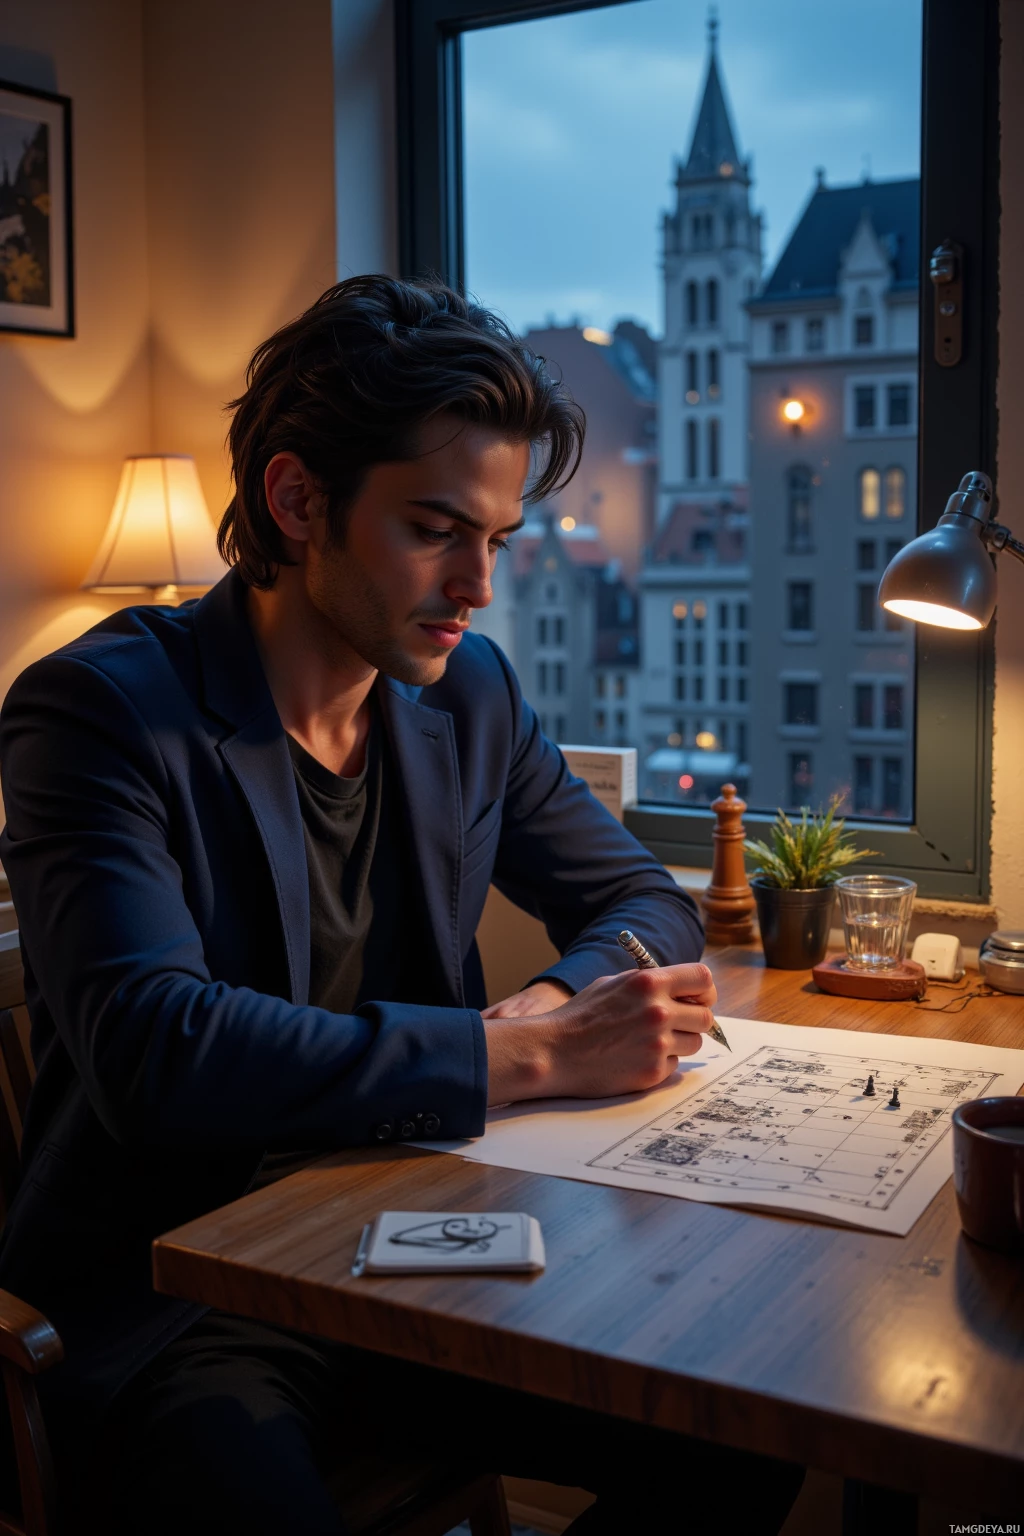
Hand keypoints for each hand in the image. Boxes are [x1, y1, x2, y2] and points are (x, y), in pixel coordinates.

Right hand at [483, 962, 717, 1105]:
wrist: (554, 1051)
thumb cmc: (580, 1016)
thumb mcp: (613, 984)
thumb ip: (649, 984)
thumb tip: (681, 990)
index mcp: (649, 982)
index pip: (703, 979)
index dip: (703, 989)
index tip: (698, 997)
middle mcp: (658, 1011)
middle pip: (706, 1016)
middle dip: (694, 1019)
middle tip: (678, 1023)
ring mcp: (657, 1044)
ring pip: (693, 1042)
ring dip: (679, 1041)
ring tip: (650, 1040)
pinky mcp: (652, 1071)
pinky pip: (674, 1065)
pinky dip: (661, 1062)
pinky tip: (635, 1057)